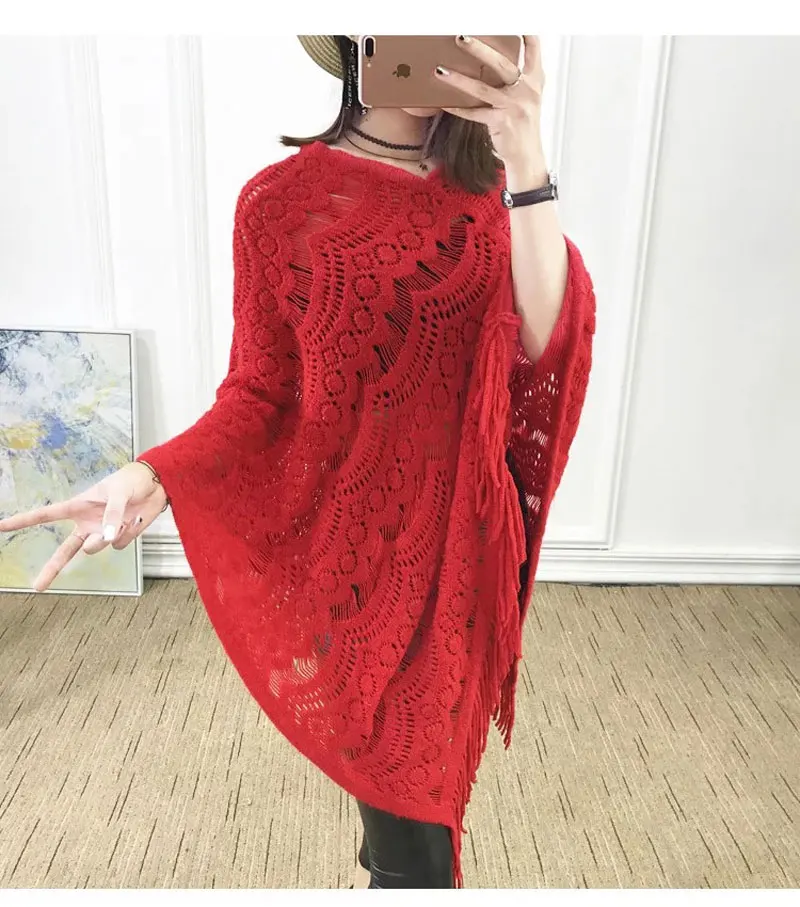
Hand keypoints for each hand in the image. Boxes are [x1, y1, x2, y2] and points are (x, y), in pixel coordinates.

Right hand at [0, 461, 166, 591]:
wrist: (155, 485)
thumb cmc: (129, 482)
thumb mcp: (117, 492)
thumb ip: (111, 514)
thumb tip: (108, 537)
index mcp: (78, 507)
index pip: (45, 515)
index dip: (22, 521)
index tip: (1, 527)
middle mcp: (87, 524)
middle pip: (64, 551)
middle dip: (51, 569)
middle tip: (37, 587)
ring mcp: (103, 533)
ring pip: (96, 548)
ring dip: (104, 539)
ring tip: (120, 521)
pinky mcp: (120, 538)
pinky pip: (120, 543)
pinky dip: (129, 532)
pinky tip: (134, 520)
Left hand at [435, 35, 546, 178]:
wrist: (527, 155)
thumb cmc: (523, 124)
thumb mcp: (527, 97)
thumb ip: (516, 78)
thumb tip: (490, 60)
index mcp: (535, 80)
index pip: (534, 49)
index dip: (525, 32)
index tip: (514, 21)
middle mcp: (526, 90)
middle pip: (502, 64)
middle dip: (480, 49)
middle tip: (461, 37)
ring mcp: (514, 106)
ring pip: (482, 89)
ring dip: (459, 79)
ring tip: (440, 70)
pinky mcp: (501, 122)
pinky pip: (475, 113)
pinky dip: (458, 109)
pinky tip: (444, 103)